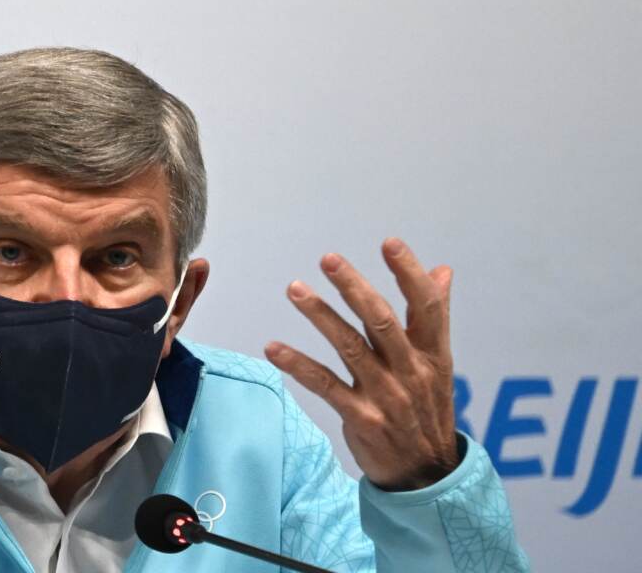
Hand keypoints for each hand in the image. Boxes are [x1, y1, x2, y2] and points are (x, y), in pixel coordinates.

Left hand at [264, 238, 457, 489]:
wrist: (427, 474)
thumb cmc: (428, 408)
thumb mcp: (440, 364)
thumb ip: (435, 316)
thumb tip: (443, 270)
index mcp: (433, 354)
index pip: (426, 306)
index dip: (410, 273)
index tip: (389, 243)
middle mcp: (411, 371)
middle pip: (382, 321)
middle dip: (355, 287)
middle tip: (328, 258)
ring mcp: (386, 396)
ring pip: (350, 347)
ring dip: (321, 315)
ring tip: (295, 288)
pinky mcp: (361, 417)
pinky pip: (325, 385)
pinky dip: (298, 365)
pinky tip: (274, 347)